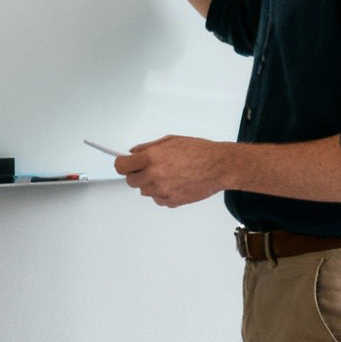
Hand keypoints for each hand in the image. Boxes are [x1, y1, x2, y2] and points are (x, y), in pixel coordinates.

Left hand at [116, 135, 232, 207]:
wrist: (219, 166)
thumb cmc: (200, 151)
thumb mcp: (170, 140)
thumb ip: (148, 147)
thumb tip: (134, 152)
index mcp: (151, 158)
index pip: (122, 166)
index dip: (122, 164)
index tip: (124, 164)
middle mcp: (154, 176)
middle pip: (131, 181)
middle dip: (136, 174)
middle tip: (147, 168)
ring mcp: (162, 190)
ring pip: (144, 191)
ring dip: (150, 184)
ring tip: (167, 174)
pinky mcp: (172, 201)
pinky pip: (158, 200)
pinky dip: (162, 193)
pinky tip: (174, 183)